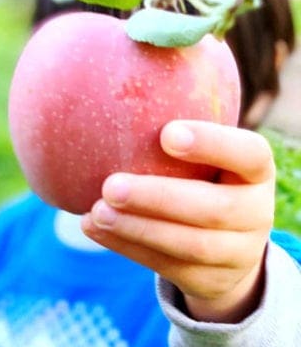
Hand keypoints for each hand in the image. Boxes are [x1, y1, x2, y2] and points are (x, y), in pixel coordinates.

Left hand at [81, 119, 273, 322]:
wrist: (226, 250)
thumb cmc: (200, 181)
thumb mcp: (203, 158)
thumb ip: (173, 129)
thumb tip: (128, 66)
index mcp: (255, 172)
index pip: (249, 154)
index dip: (212, 144)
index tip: (166, 133)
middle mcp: (256, 212)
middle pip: (213, 209)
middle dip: (158, 198)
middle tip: (111, 185)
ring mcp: (236, 252)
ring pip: (188, 245)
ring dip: (136, 228)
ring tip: (96, 210)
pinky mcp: (208, 280)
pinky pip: (164, 265)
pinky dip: (124, 246)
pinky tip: (91, 226)